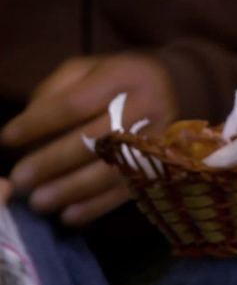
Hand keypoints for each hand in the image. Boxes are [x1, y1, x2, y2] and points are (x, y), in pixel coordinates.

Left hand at [0, 54, 178, 225]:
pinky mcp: (164, 165)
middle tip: (21, 179)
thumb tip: (30, 125)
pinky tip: (71, 215)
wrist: (172, 90)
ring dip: (73, 190)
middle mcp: (148, 107)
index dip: (39, 123)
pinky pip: (129, 190)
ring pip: (113, 170)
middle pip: (96, 140)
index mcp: (125, 77)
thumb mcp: (86, 69)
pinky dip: (98, 206)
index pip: (75, 104)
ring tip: (40, 202)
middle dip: (54, 162)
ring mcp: (160, 140)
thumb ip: (56, 91)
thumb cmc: (116, 81)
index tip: (7, 139)